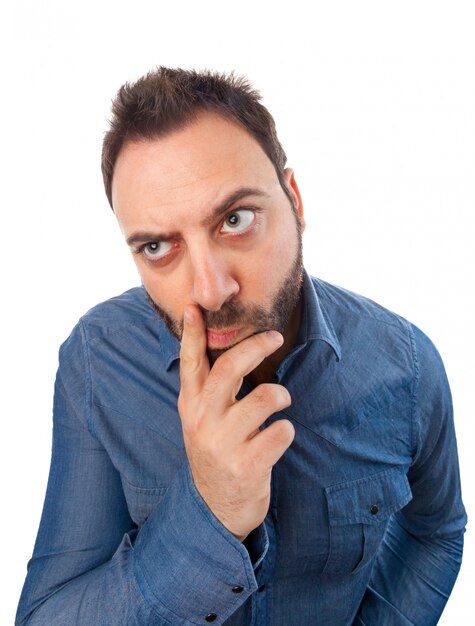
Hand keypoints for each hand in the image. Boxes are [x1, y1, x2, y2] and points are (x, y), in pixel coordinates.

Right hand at [178, 305, 294, 540]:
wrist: (215, 509)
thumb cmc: (216, 452)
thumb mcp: (200, 419)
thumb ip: (207, 388)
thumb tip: (220, 347)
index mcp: (190, 404)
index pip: (190, 362)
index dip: (192, 333)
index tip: (194, 307)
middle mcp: (202, 419)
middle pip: (231, 367)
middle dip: (257, 345)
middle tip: (275, 336)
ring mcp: (222, 443)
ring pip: (266, 397)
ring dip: (281, 395)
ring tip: (279, 403)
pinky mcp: (246, 465)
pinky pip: (282, 431)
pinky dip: (286, 431)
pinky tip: (277, 438)